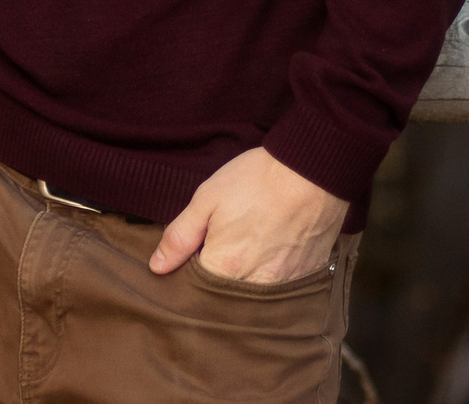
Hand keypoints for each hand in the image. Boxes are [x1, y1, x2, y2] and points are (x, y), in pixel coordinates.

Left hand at [149, 147, 348, 281]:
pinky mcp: (305, 276)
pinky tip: (269, 252)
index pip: (195, 289)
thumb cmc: (256, 180)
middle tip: (220, 247)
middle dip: (216, 280)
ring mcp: (283, 283)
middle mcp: (255, 284)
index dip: (189, 273)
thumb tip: (157, 267)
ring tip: (246, 248)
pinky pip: (281, 289)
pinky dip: (270, 277)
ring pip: (253, 296)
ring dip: (243, 280)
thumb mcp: (206, 199)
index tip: (192, 255)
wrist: (311, 170)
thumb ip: (180, 236)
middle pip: (225, 297)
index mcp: (225, 267)